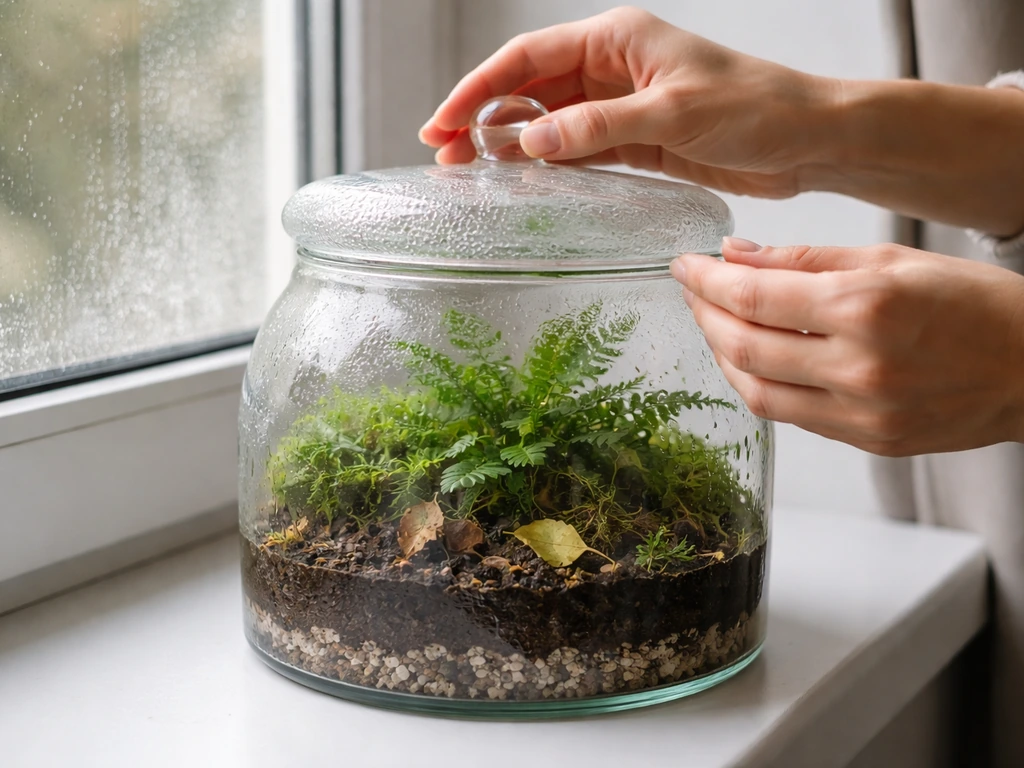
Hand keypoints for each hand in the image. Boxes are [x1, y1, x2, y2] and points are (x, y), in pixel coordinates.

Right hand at [419, 7, 838, 198]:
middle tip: (444, 155)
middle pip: (529, 89)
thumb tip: (529, 140)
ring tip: (471, 173)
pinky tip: (523, 182)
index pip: (528, 58)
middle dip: (483, 118)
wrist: (807, 140)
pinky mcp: (635, 142)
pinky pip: (577, 151)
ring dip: (511, 145)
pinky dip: (548, 165)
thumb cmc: (755, 107)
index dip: (479, 88)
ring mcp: (620, 106)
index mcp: (616, 39)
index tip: (443, 121)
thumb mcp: (671, 114)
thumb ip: (598, 128)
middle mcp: (612, 67)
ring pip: (548, 122)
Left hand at [673, 237, 1023, 455]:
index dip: (705, 281)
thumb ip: (805, 258)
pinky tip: (753, 359)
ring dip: (722, 355)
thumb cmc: (977, 305)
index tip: (684, 266)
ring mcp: (863, 414)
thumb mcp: (892, 259)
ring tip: (715, 324)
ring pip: (755, 391)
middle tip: (693, 292)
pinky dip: (759, 385)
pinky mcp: (868, 442)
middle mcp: (859, 367)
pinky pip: (790, 416)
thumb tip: (735, 254)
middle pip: (742, 347)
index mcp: (866, 308)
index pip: (752, 297)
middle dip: (703, 315)